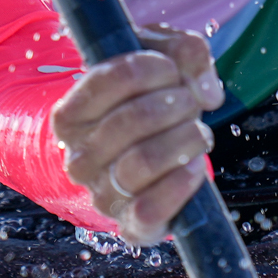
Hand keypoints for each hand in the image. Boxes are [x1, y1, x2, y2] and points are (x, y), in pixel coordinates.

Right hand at [50, 26, 222, 243]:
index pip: (109, 80)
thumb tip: (207, 92)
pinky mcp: (130, 225)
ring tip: (198, 131)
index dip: (152, 68)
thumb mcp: (160, 59)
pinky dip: (179, 185)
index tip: (171, 69)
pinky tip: (193, 166)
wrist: (149, 155)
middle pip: (131, 120)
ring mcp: (102, 194)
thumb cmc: (149, 100)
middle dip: (176, 103)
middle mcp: (78, 158)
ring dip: (185, 139)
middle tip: (190, 102)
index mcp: (70, 116)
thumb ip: (185, 52)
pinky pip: (149, 211)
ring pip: (142, 162)